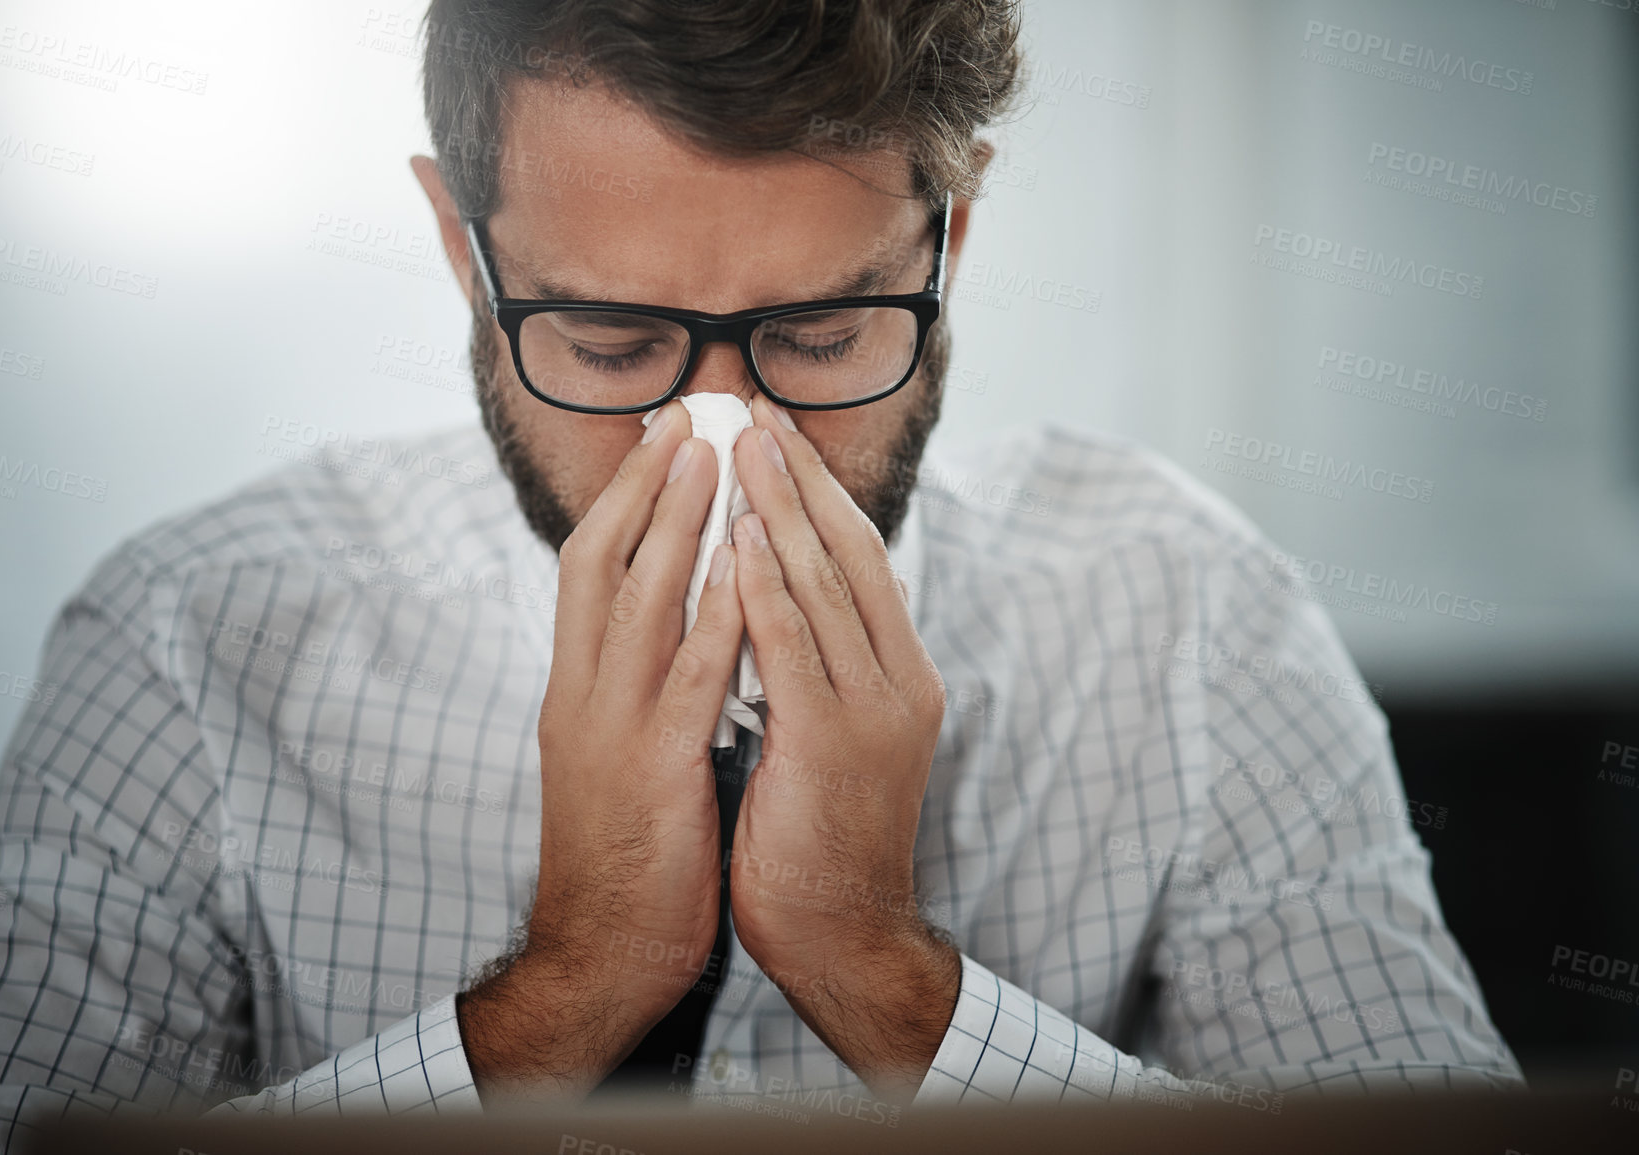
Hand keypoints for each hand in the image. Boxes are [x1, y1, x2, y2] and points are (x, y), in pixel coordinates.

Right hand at [457, 399, 743, 1101]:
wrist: (597, 955)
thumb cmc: (622, 855)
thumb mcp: (617, 755)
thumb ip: (636, 689)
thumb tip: (672, 629)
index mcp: (575, 689)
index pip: (590, 569)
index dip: (626, 499)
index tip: (663, 438)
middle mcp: (581, 693)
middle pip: (601, 561)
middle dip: (645, 484)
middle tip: (688, 412)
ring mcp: (610, 729)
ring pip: (639, 601)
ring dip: (679, 523)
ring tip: (715, 456)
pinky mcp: (651, 770)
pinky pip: (688, 677)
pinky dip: (719, 614)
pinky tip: (749, 566)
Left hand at [727, 392, 959, 1101]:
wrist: (846, 935)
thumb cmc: (827, 837)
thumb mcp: (833, 735)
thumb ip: (818, 667)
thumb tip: (778, 600)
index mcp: (901, 674)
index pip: (860, 561)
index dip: (818, 493)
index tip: (777, 438)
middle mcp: (899, 679)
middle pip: (848, 553)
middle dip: (798, 478)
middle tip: (755, 411)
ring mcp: (872, 708)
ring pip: (823, 584)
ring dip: (777, 509)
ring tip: (741, 446)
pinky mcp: (833, 741)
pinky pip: (792, 646)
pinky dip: (763, 586)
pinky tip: (736, 538)